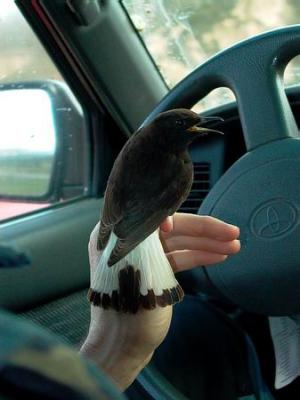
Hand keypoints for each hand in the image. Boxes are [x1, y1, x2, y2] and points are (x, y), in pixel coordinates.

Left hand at [80, 213, 239, 389]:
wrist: (124, 348)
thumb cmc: (128, 310)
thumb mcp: (141, 270)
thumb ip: (151, 239)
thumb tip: (165, 216)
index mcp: (118, 236)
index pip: (153, 216)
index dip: (179, 218)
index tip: (200, 227)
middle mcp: (130, 241)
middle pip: (172, 228)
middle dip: (204, 231)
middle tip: (233, 233)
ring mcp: (144, 256)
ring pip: (179, 243)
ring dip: (207, 244)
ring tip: (235, 246)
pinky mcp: (154, 270)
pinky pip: (179, 258)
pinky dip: (198, 257)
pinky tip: (220, 256)